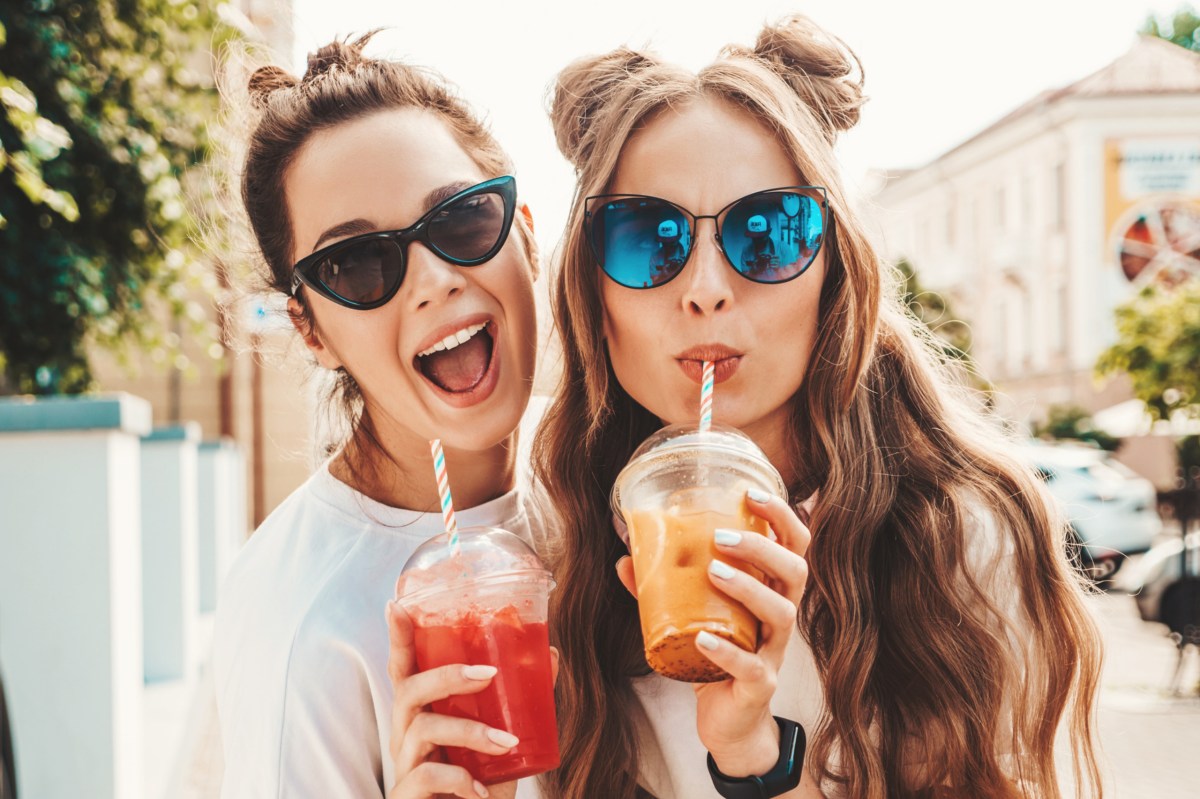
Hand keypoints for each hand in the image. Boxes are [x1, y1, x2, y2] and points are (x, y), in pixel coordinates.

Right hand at [385, 601, 558, 798]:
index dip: (398, 639)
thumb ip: (521, 703)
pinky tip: (481, 791)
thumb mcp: (501, 740)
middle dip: (447, 675)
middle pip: (408, 690)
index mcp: (422, 714)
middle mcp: (405, 735)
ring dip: (469, 731)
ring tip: (506, 743)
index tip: (398, 606)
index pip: (404, 670)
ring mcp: (404, 765)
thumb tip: (549, 655)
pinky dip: (460, 779)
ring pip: (423, 728)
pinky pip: (426, 775)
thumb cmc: (480, 783)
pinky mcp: (408, 795)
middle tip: (489, 674)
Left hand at [616, 489, 809, 777]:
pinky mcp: (759, 685)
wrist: (730, 720)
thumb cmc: (719, 655)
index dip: (780, 515)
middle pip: (795, 572)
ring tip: (713, 572)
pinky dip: (727, 652)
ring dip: (748, 588)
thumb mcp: (694, 614)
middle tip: (722, 536)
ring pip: (781, 614)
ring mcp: (774, 652)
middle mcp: (781, 617)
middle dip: (763, 547)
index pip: (793, 544)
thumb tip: (625, 556)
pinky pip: (752, 667)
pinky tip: (702, 640)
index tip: (750, 492)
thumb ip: (664, 587)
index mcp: (772, 590)